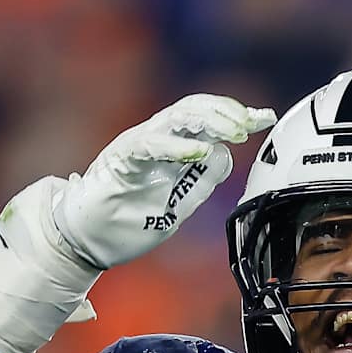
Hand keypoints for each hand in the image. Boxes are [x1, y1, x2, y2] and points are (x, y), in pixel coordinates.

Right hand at [57, 94, 276, 269]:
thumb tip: (226, 156)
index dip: (235, 116)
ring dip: (209, 121)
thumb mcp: (179, 206)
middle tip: (251, 122)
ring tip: (234, 129)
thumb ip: (201, 182)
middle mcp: (154, 139)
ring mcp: (136, 146)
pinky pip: (149, 145)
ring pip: (175, 118)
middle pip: (193, 109)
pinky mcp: (120, 161)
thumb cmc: (127, 223)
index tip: (265, 118)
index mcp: (169, 148)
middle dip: (226, 112)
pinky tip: (200, 151)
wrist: (86, 243)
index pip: (206, 121)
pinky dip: (176, 146)